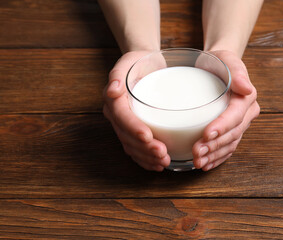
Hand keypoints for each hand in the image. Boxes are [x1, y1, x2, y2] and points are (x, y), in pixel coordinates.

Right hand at [103, 51, 170, 170]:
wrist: (145, 65)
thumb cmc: (139, 62)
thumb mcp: (129, 60)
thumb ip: (118, 73)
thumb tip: (112, 90)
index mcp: (113, 99)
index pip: (121, 116)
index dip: (133, 128)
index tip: (148, 136)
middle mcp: (116, 115)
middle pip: (126, 136)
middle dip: (143, 148)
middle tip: (162, 154)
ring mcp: (124, 125)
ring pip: (131, 146)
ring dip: (146, 157)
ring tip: (164, 162)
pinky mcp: (133, 130)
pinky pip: (136, 149)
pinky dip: (145, 159)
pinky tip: (158, 165)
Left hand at [192, 50, 259, 170]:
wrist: (217, 67)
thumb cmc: (219, 62)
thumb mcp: (227, 59)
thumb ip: (237, 72)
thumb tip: (247, 88)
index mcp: (247, 98)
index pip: (235, 115)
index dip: (222, 126)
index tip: (207, 134)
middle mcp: (246, 113)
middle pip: (233, 133)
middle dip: (215, 145)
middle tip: (197, 152)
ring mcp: (240, 124)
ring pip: (230, 144)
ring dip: (214, 155)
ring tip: (198, 161)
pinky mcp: (231, 131)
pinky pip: (227, 148)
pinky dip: (217, 158)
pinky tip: (206, 164)